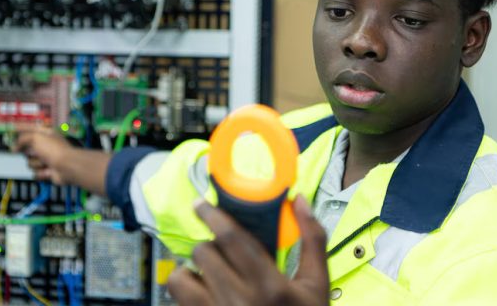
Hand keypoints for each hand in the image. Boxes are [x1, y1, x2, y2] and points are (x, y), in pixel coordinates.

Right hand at [12, 126, 71, 184]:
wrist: (66, 167)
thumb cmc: (53, 149)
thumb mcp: (36, 138)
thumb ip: (22, 139)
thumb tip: (14, 147)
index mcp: (46, 134)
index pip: (30, 129)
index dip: (20, 128)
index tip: (11, 129)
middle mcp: (46, 146)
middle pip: (28, 148)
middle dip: (27, 151)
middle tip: (27, 151)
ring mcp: (47, 159)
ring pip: (31, 162)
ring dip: (36, 163)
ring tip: (44, 163)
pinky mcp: (47, 171)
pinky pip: (36, 173)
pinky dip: (40, 172)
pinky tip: (47, 171)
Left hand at [167, 195, 328, 305]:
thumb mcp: (317, 285)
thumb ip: (312, 240)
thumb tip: (300, 201)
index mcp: (269, 286)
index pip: (231, 239)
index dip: (212, 215)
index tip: (202, 204)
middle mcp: (239, 301)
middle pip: (204, 253)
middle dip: (208, 245)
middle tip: (219, 250)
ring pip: (182, 278)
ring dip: (192, 270)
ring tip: (207, 273)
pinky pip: (178, 300)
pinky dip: (186, 292)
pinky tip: (204, 293)